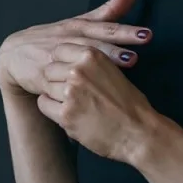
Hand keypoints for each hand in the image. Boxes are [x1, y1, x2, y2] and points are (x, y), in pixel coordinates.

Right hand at [0, 0, 152, 98]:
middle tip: (135, 56)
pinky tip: (85, 91)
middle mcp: (66, 41)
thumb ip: (109, 10)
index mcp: (77, 28)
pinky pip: (58, 82)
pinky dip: (71, 86)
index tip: (147, 35)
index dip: (125, 32)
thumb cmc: (55, 39)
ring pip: (76, 61)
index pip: (104, 29)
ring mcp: (53, 59)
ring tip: (120, 68)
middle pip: (92, 45)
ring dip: (97, 64)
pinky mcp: (42, 78)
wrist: (13, 56)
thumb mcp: (81, 23)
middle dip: (113, 50)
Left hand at [36, 44, 159, 164]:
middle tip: (69, 92)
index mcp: (91, 56)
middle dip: (56, 79)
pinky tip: (67, 113)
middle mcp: (78, 70)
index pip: (59, 50)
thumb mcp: (112, 71)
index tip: (65, 71)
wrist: (138, 131)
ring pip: (46, 87)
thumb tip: (68, 63)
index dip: (61, 62)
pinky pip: (44, 105)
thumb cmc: (129, 104)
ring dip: (55, 95)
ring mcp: (70, 92)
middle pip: (49, 69)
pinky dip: (53, 110)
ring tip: (72, 104)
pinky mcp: (65, 114)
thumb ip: (89, 65)